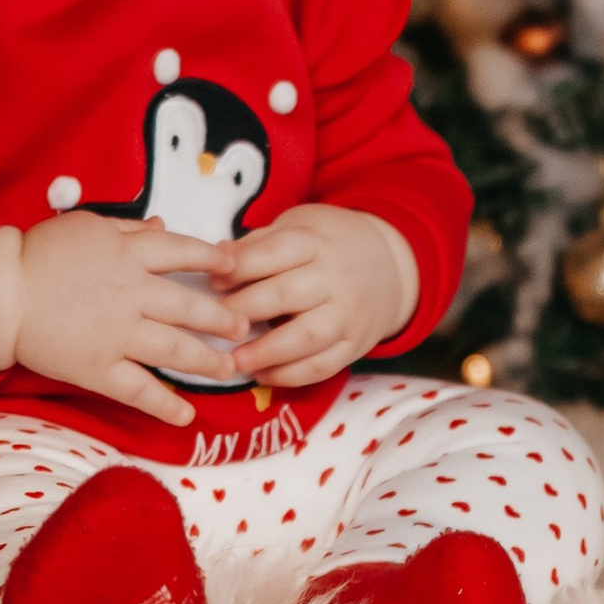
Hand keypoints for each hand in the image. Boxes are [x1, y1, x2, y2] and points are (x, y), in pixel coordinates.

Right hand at [0, 209, 241, 427]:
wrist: (0, 292)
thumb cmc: (39, 253)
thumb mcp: (87, 227)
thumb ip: (129, 230)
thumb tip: (164, 225)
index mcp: (128, 255)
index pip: (182, 253)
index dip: (213, 259)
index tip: (234, 266)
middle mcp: (132, 294)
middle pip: (189, 307)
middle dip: (222, 319)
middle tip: (244, 327)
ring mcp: (118, 334)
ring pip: (174, 350)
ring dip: (207, 362)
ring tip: (230, 369)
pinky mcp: (99, 368)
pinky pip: (139, 390)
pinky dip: (165, 406)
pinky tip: (187, 417)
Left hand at [210, 203, 417, 392]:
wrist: (390, 263)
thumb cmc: (325, 244)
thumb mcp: (297, 227)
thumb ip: (259, 244)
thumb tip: (217, 258)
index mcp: (315, 242)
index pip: (275, 253)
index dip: (240, 267)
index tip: (212, 281)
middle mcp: (335, 278)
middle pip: (286, 295)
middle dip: (246, 310)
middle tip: (215, 323)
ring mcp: (348, 314)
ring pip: (307, 336)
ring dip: (267, 352)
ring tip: (235, 361)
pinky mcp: (356, 345)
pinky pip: (324, 366)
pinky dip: (292, 375)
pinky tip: (263, 375)